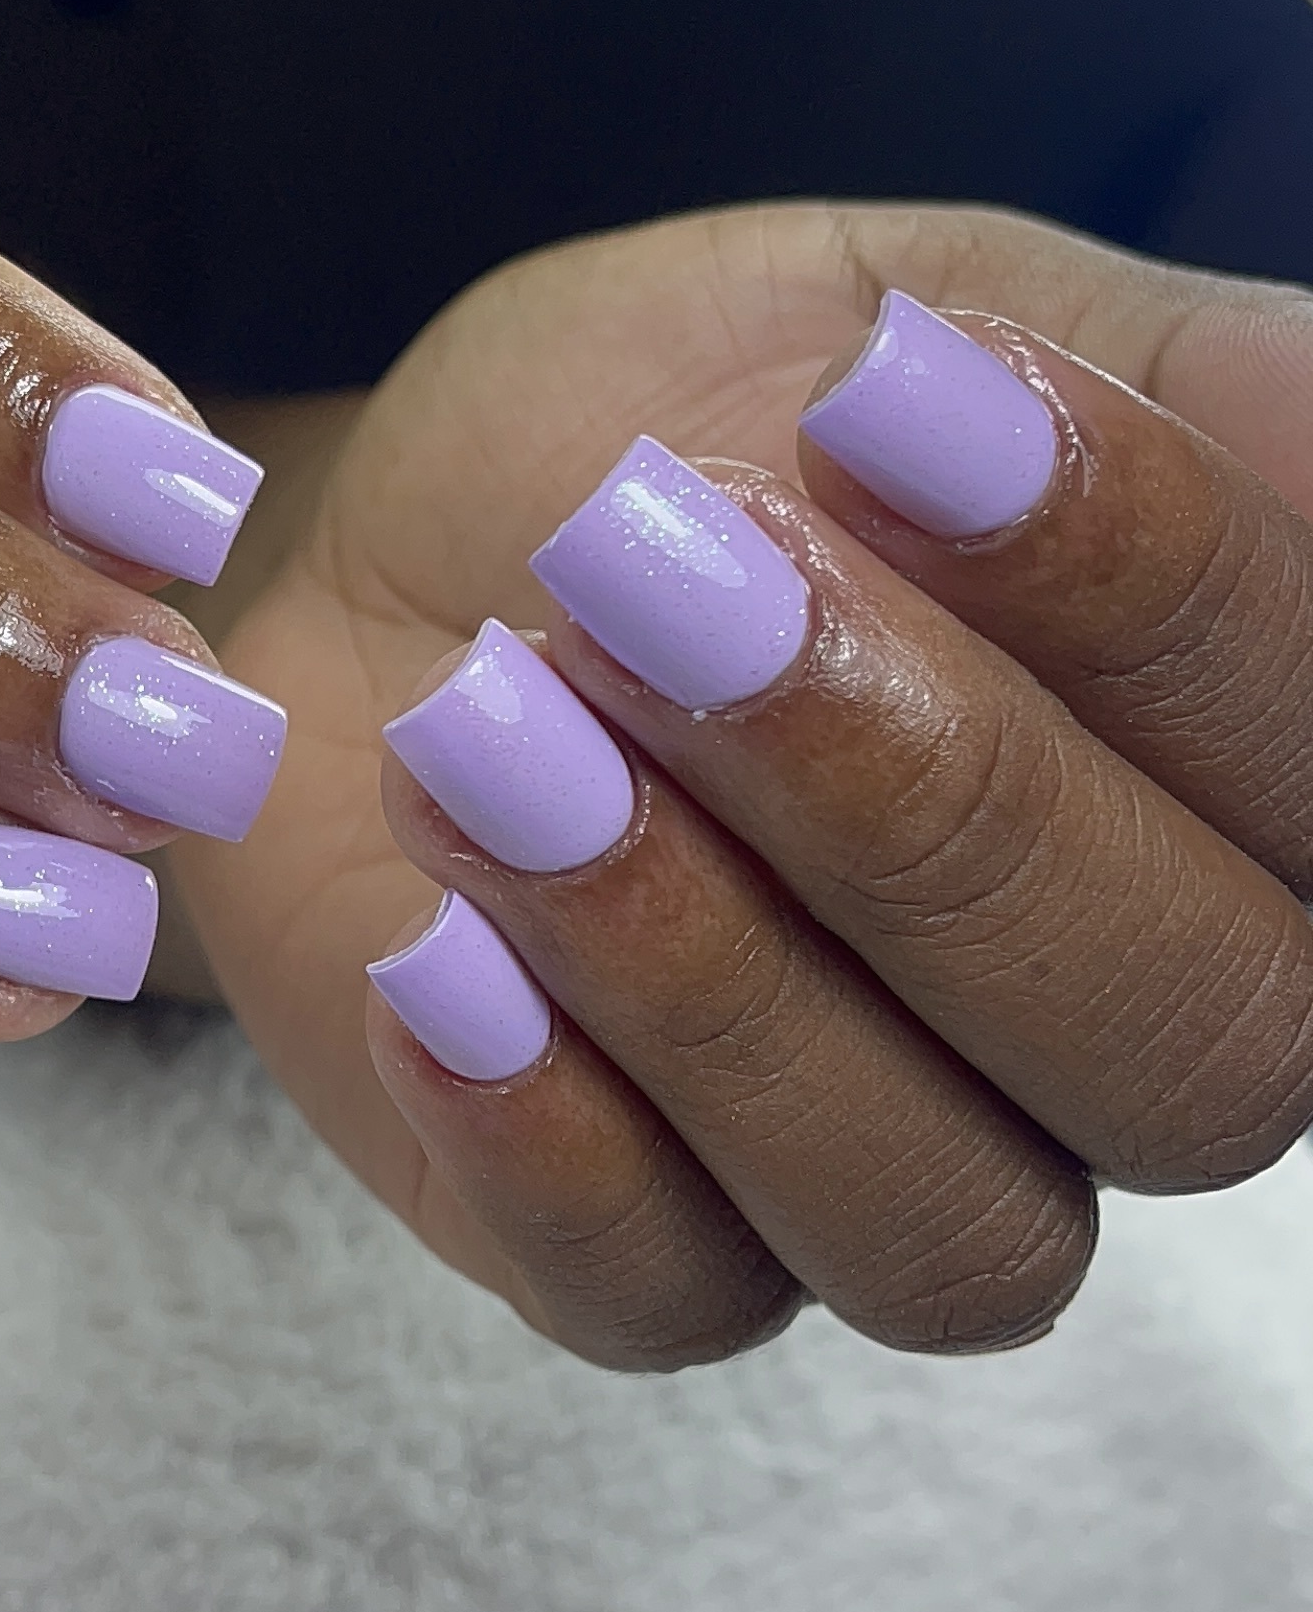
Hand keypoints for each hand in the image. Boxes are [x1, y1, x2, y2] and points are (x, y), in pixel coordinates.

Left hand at [177, 202, 1312, 1368]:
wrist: (386, 549)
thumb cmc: (680, 430)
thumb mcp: (919, 308)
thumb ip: (1172, 378)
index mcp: (1261, 790)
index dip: (1153, 599)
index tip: (888, 405)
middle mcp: (1141, 1020)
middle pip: (1202, 1053)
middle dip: (931, 803)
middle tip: (673, 582)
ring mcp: (918, 1172)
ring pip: (954, 1228)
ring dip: (712, 973)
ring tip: (492, 737)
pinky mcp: (664, 1269)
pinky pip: (676, 1303)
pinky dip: (549, 1138)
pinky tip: (439, 958)